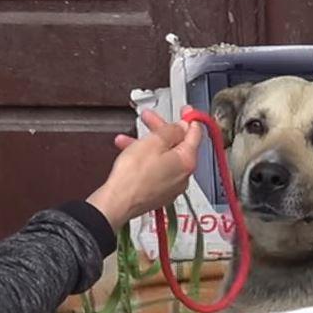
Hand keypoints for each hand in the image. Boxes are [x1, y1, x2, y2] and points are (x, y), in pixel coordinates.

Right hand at [86, 110, 203, 229]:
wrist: (117, 202)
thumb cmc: (133, 175)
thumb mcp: (153, 141)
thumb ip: (171, 130)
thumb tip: (181, 127)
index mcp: (187, 161)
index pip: (195, 134)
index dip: (190, 118)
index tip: (186, 111)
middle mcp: (183, 176)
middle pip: (177, 146)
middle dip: (161, 130)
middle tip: (149, 118)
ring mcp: (171, 187)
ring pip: (164, 158)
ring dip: (148, 145)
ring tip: (128, 139)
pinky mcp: (158, 194)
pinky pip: (156, 170)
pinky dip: (146, 160)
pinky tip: (130, 155)